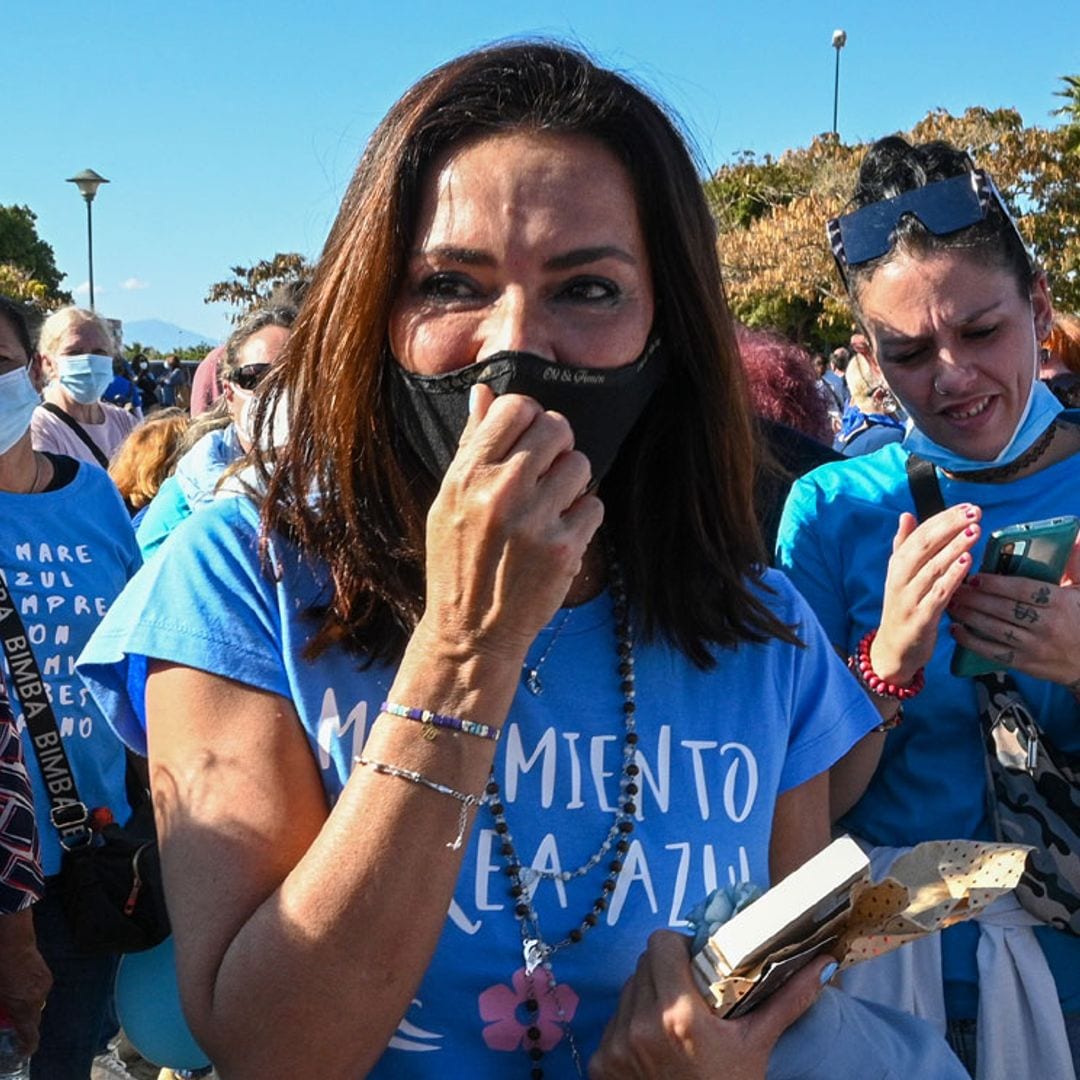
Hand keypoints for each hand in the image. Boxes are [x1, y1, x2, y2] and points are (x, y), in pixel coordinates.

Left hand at [0, 908, 51, 1055]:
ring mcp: (43, 983)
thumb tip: (3, 1017)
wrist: (10, 938)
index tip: (20, 1052)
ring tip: (7, 1002)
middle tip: (6, 1022)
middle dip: (20, 1025)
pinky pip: (36, 991)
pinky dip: (26, 995)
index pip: (31, 1037)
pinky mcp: (44, 972)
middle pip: (32, 1020)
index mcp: (25, 1007)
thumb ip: (1, 1011)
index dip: (26, 1047)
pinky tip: (14, 988)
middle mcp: (38, 997)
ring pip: (34, 1005)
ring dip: (22, 1008)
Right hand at [420, 384, 602, 662]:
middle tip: (546, 472)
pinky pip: (594, 505)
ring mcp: (534, 520)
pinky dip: (582, 519)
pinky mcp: (564, 548)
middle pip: (557, 428)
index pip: (517, 407)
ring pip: (581, 465)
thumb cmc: (458, 561)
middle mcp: (501, 492)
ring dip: (572, 483)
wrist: (470, 631)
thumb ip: (471, 445)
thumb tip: (483, 392)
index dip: (530, 419)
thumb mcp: (448, 500)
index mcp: (468, 475)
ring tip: (551, 508)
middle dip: (558, 445)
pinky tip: (559, 535)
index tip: (528, 441)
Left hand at [588, 931, 831, 1079]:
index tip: (695, 960)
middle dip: (665, 970)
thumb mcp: (756, 1048)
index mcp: (678, 1015)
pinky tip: (654, 1046)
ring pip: (627, 991)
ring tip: (673, 1019)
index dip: (678, 945)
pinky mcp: (600, 1063)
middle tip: (689, 989)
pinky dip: (631, 1026)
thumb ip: (785, 1001)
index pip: (661, 943)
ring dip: (647, 995)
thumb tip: (822, 964)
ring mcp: (615, 1045)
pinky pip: (613, 1024)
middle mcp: (639, 1024)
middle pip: (643, 964)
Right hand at [873, 505, 981, 682]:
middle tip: (975, 512)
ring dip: (954, 547)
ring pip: (931, 567)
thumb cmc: (903, 608)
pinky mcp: (919, 618)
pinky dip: (951, 577)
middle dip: (950, 527)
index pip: (919, 535)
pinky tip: (967, 562)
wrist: (893, 650)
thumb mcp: (900, 576)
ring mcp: (908, 598)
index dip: (943, 519)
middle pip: (924, 546)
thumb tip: (906, 515)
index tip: (966, 506)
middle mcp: (899, 578)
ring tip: (974, 531)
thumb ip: (904, 546)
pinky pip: (937, 594)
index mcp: (897, 565)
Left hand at [948, 537, 1079, 687]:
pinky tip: (956, 630)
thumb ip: (1076, 564)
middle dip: (974, 597)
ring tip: (951, 603)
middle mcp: (1047, 625)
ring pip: (994, 629)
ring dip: (968, 616)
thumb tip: (1072, 536)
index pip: (1023, 590)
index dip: (996, 583)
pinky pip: (994, 653)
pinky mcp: (1026, 664)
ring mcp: (1035, 647)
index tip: (975, 576)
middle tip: (953, 587)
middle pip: (1003, 608)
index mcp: (1061, 602)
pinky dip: (971, 642)